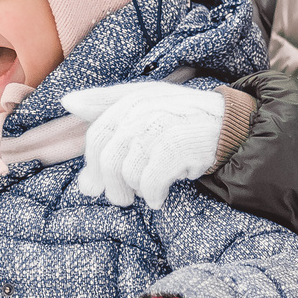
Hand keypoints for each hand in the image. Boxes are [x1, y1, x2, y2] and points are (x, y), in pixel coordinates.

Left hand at [65, 81, 225, 207]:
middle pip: (107, 157)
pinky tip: (159, 198)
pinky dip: (153, 195)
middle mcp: (143, 109)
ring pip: (126, 172)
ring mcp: (160, 126)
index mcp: (132, 99)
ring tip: (145, 193)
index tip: (92, 185)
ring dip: (133, 191)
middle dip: (109, 184)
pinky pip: (149, 181)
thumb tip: (67, 101)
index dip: (92, 165)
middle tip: (121, 198)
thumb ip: (105, 102)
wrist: (230, 126)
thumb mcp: (144, 103)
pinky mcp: (177, 147)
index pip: (97, 135)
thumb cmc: (182, 118)